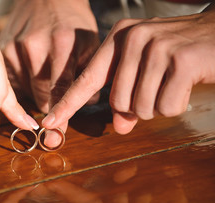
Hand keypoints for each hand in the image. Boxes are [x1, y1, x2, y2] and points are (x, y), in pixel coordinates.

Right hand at [0, 0, 99, 146]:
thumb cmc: (70, 20)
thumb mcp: (90, 40)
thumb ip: (88, 73)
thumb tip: (88, 103)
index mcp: (62, 42)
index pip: (60, 90)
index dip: (59, 115)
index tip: (55, 136)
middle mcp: (34, 46)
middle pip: (41, 97)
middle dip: (50, 107)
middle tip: (55, 110)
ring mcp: (14, 48)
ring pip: (26, 93)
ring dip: (37, 95)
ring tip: (45, 80)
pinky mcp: (2, 51)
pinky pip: (13, 83)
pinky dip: (24, 86)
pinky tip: (31, 74)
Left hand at [43, 4, 214, 133]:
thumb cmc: (179, 55)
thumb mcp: (147, 73)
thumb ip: (128, 99)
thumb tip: (119, 128)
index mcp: (120, 38)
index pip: (87, 79)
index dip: (67, 104)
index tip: (50, 122)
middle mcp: (134, 38)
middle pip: (117, 102)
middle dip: (138, 107)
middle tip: (159, 87)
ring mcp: (157, 46)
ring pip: (141, 107)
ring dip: (159, 106)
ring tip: (174, 83)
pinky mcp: (181, 60)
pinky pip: (166, 106)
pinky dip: (177, 104)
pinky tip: (187, 83)